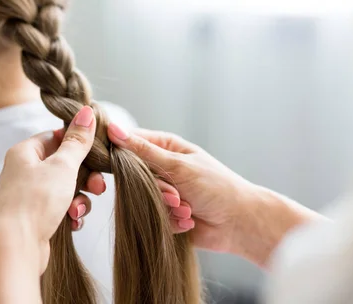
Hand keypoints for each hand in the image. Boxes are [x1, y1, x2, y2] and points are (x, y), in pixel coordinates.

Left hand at [0, 106, 97, 272]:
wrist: (16, 247)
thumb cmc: (35, 202)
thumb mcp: (63, 166)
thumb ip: (77, 141)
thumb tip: (86, 112)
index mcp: (25, 153)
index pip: (55, 137)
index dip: (78, 144)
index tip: (97, 153)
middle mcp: (24, 172)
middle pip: (64, 165)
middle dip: (85, 177)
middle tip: (98, 186)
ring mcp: (29, 195)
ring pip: (66, 189)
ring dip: (79, 199)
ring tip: (78, 211)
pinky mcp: (35, 217)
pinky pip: (61, 208)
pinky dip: (70, 214)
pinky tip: (72, 223)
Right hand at [108, 125, 321, 266]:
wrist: (239, 223)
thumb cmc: (216, 187)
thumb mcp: (178, 165)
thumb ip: (143, 151)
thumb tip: (113, 129)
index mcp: (165, 147)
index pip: (130, 142)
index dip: (121, 152)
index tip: (120, 166)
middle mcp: (161, 167)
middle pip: (133, 174)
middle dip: (155, 189)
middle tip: (176, 195)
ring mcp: (163, 191)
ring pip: (141, 198)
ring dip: (165, 207)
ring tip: (187, 208)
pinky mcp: (164, 213)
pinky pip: (152, 216)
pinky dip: (170, 220)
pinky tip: (189, 220)